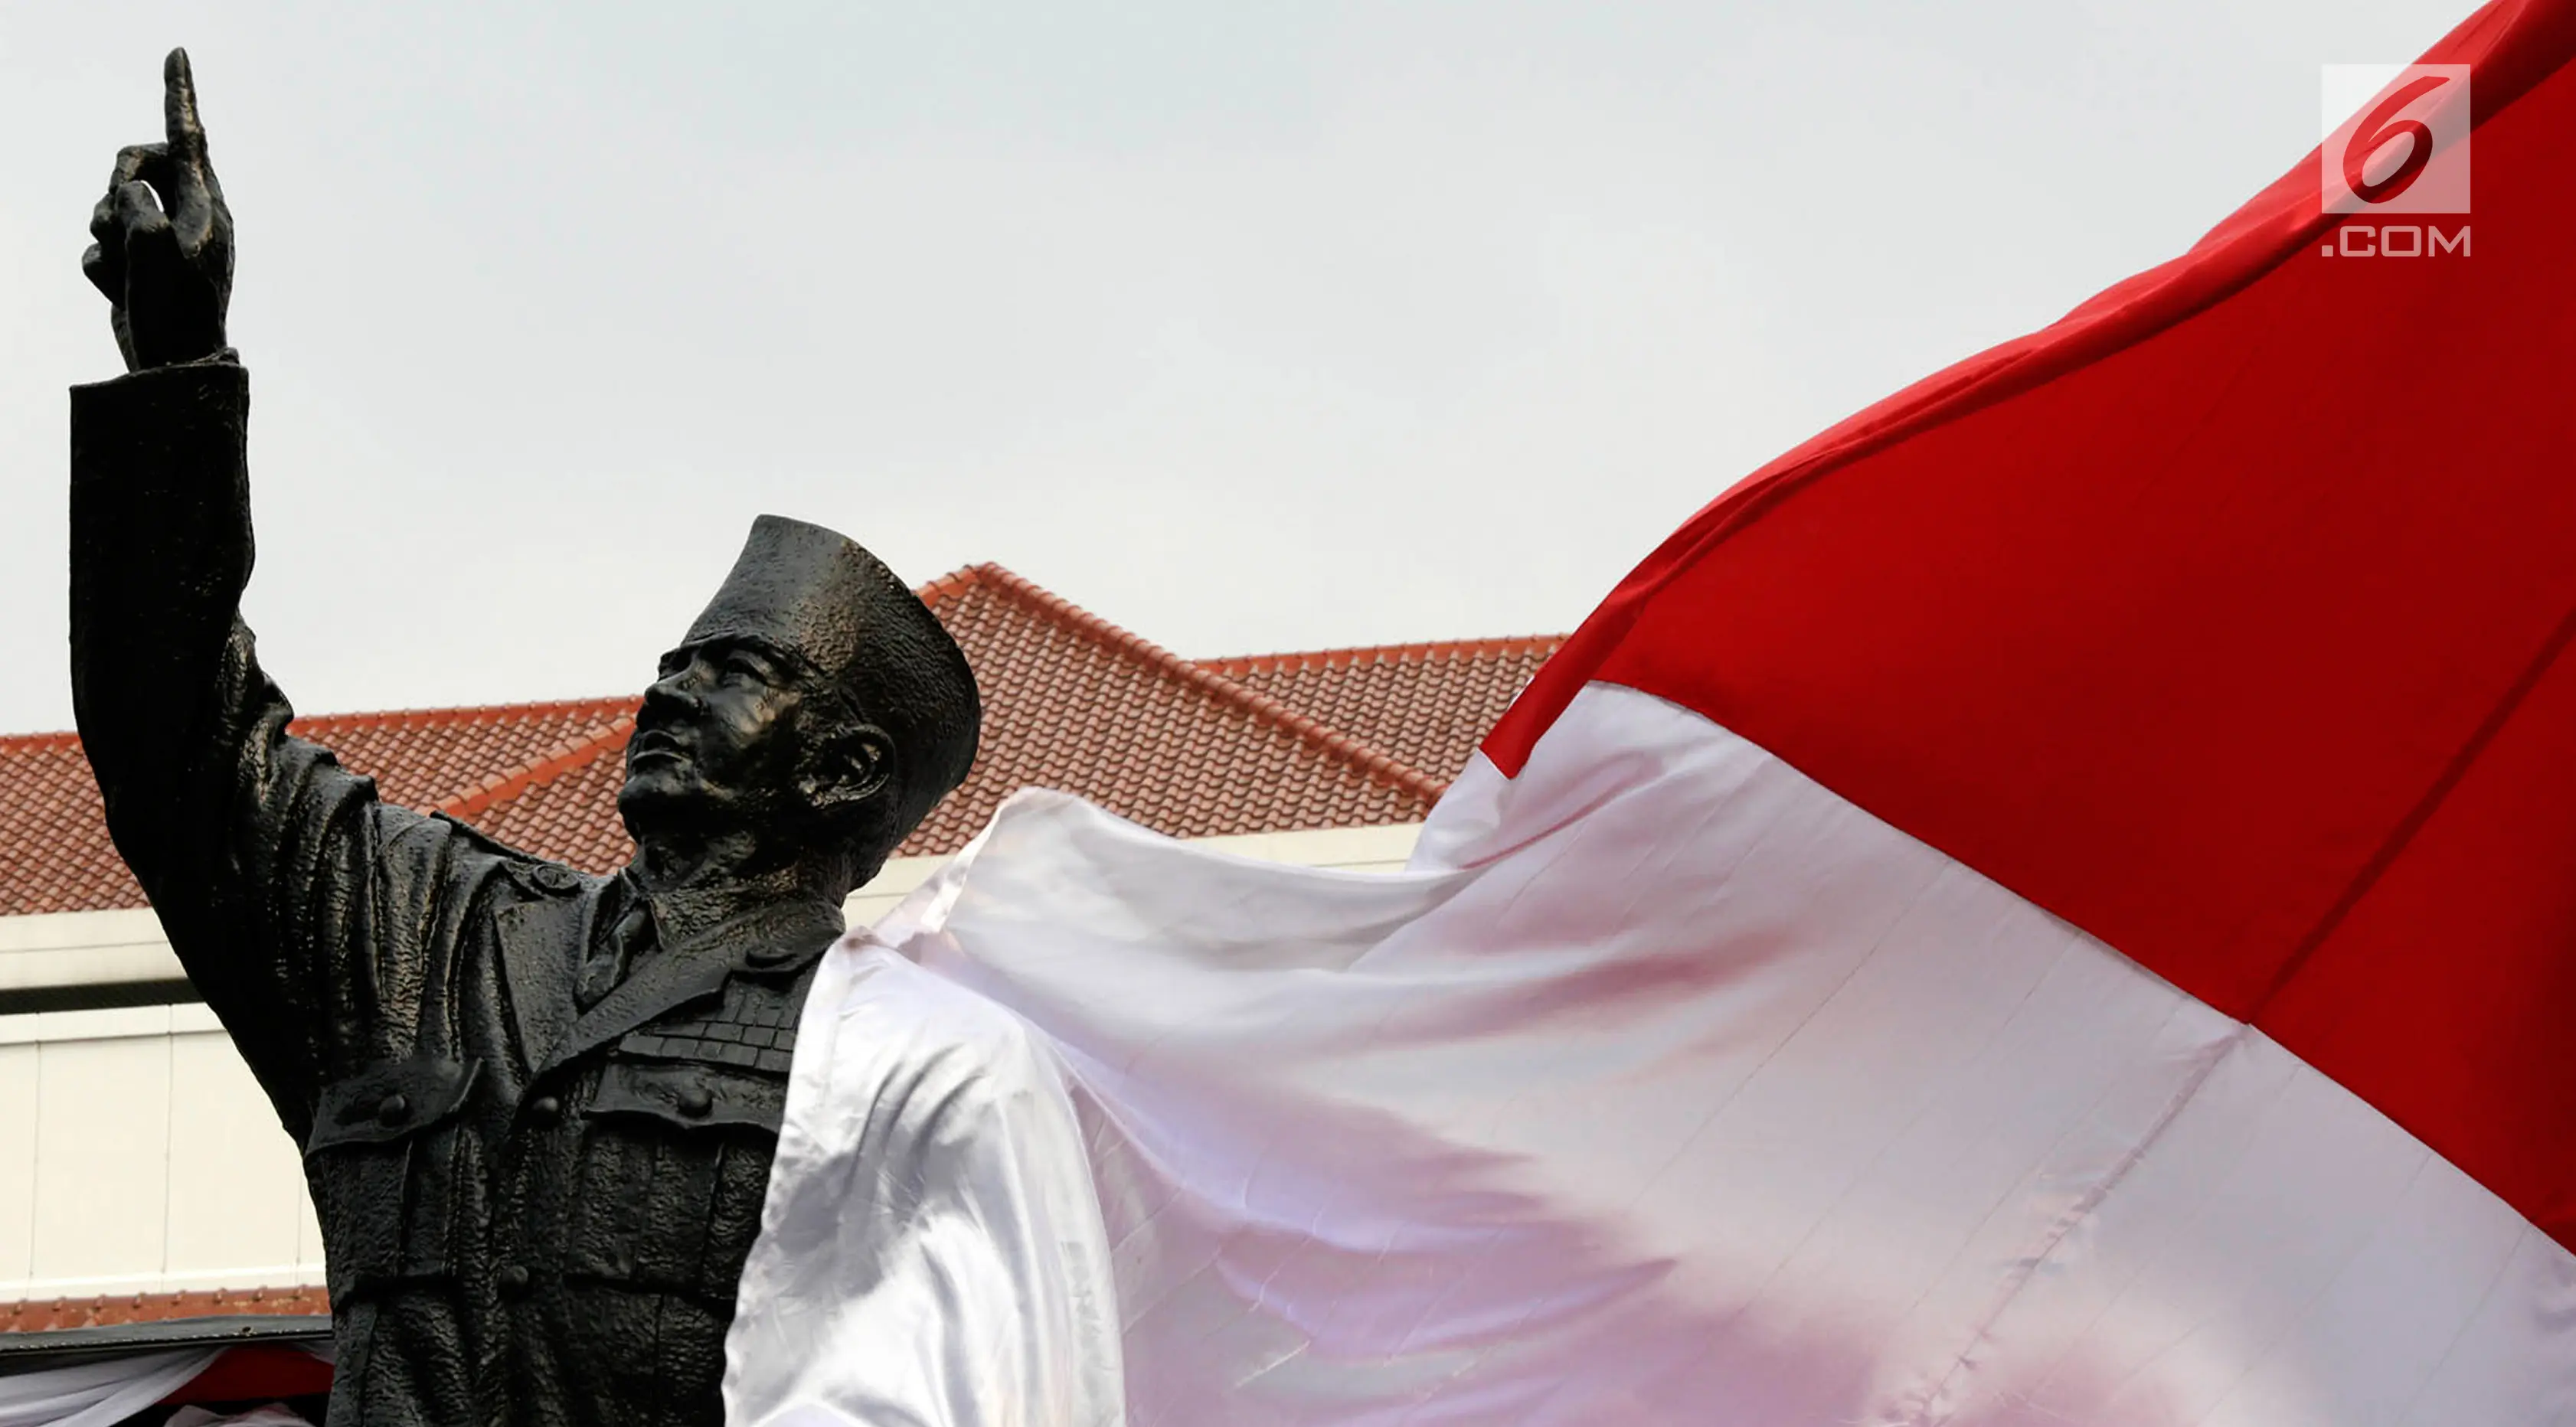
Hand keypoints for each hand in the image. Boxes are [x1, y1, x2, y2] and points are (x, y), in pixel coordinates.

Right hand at [82, 49, 233, 371]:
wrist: (174, 366)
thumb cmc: (178, 310)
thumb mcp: (158, 248)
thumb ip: (139, 206)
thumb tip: (128, 197)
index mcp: (208, 205)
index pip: (189, 136)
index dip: (179, 92)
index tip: (178, 52)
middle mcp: (188, 215)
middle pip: (134, 164)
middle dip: (116, 180)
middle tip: (119, 211)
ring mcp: (160, 239)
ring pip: (108, 205)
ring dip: (106, 233)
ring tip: (130, 268)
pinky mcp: (137, 263)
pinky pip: (98, 245)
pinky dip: (102, 268)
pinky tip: (124, 291)